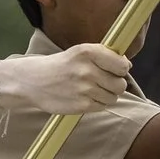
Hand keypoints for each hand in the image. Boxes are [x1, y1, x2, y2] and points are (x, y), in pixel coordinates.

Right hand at [0, 44, 130, 113]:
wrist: (33, 81)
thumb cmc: (61, 66)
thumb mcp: (80, 52)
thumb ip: (103, 56)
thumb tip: (127, 65)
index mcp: (88, 52)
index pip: (122, 65)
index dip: (121, 69)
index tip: (114, 70)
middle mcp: (87, 70)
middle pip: (121, 84)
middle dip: (115, 84)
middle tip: (101, 82)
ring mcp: (84, 89)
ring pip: (113, 97)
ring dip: (106, 95)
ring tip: (91, 90)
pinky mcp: (81, 105)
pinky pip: (102, 106)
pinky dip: (97, 104)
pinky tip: (84, 97)